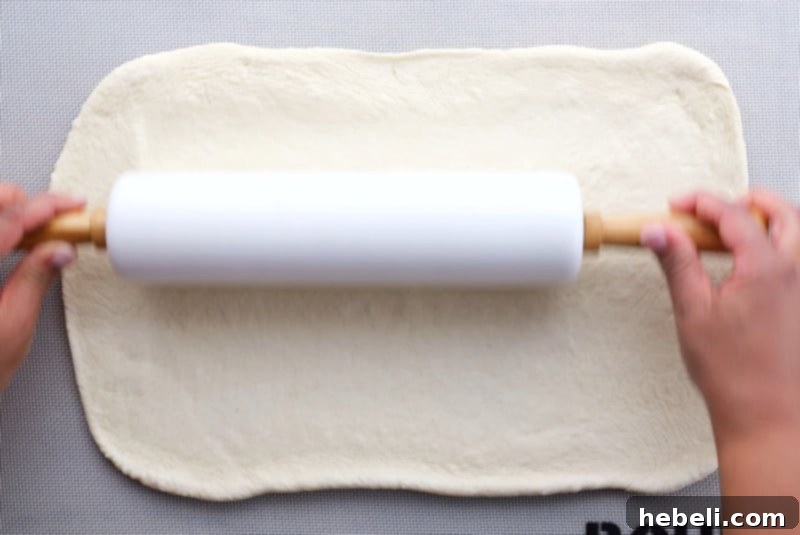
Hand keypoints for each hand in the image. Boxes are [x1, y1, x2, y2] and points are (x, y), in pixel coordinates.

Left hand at [0, 184, 83, 389]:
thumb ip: (35, 280)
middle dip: (22, 202)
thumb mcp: (13, 325)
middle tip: (55, 216)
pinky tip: (10, 240)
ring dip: (6, 213)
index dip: (44, 207)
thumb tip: (58, 250)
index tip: (69, 205)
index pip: (7, 220)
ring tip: (36, 228)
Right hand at [641, 190, 799, 498]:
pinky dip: (777, 245)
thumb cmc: (734, 373)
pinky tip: (749, 264)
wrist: (767, 414)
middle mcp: (795, 272)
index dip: (701, 202)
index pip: (733, 214)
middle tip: (713, 209)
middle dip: (747, 200)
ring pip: (797, 232)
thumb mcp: (693, 310)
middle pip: (782, 211)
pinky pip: (797, 259)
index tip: (679, 205)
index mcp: (765, 269)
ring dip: (768, 220)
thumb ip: (677, 262)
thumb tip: (658, 231)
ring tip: (732, 232)